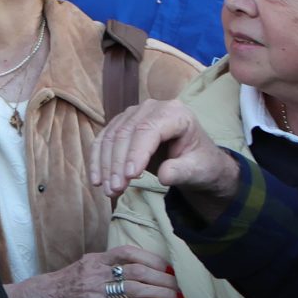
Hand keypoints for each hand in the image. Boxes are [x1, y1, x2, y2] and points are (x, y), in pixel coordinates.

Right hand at [8, 244, 181, 297]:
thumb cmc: (64, 285)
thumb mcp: (83, 268)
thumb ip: (107, 267)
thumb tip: (141, 270)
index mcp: (94, 260)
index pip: (127, 253)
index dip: (152, 260)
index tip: (170, 268)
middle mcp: (94, 273)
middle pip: (136, 271)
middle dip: (164, 279)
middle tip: (183, 286)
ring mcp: (93, 292)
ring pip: (134, 288)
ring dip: (160, 293)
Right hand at [95, 97, 240, 208]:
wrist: (196, 161)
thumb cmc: (201, 163)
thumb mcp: (199, 170)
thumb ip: (182, 171)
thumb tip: (164, 177)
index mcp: (175, 113)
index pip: (148, 130)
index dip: (136, 153)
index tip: (130, 176)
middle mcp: (151, 108)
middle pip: (125, 133)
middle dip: (117, 163)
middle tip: (115, 189)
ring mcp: (134, 114)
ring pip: (110, 137)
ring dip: (105, 165)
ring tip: (108, 190)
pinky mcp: (122, 124)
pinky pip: (104, 140)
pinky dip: (98, 160)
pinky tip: (97, 179)